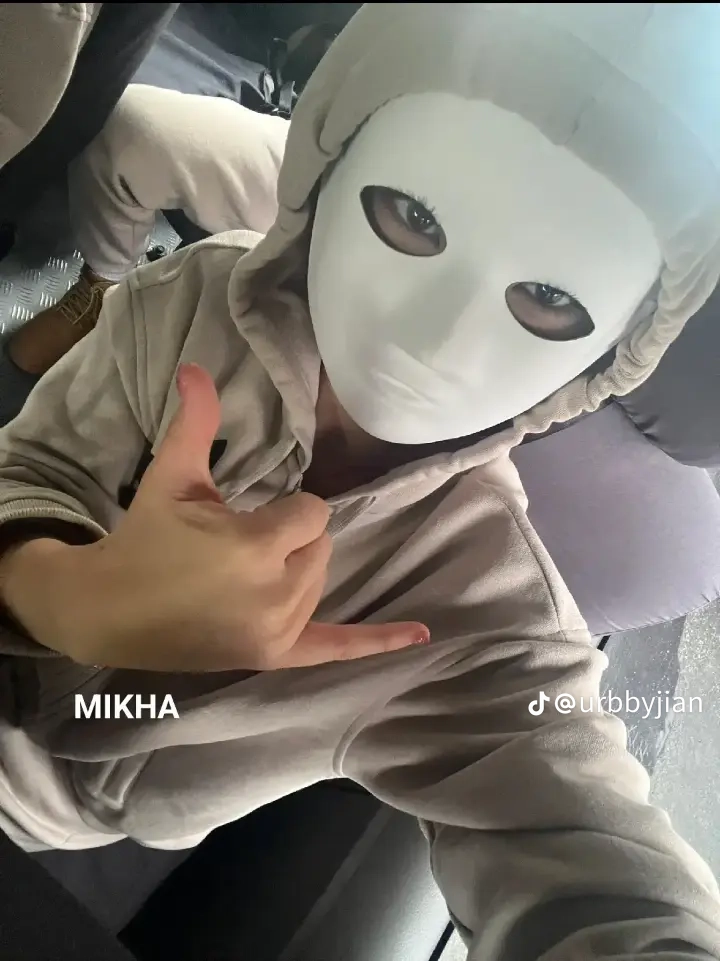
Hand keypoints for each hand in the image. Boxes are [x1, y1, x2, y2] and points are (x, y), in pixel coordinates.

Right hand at [4, 364, 427, 670]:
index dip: (282, 510)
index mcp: (257, 545)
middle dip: (289, 539)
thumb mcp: (172, 477)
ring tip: (245, 574)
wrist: (106, 610)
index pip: (313, 512)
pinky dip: (377, 642)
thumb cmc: (143, 538)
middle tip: (237, 546)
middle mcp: (277, 591)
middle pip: (322, 546)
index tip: (242, 519)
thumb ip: (194, 422)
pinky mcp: (274, 656)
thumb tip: (196, 365)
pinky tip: (421, 637)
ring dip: (298, 571)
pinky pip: (336, 649)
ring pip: (322, 581)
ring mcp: (277, 630)